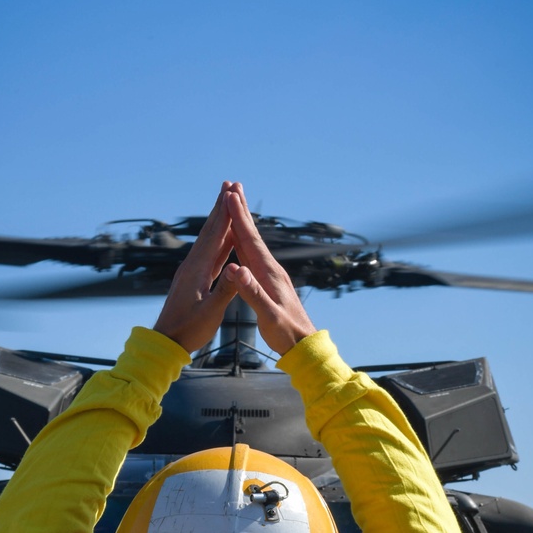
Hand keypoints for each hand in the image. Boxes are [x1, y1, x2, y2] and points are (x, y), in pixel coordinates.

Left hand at [153, 182, 239, 354]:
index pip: (214, 236)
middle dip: (221, 207)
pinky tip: (226, 238)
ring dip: (220, 221)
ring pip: (210, 241)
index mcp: (197, 270)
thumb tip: (241, 271)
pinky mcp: (194, 279)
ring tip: (229, 203)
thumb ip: (226, 291)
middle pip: (210, 231)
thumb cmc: (188, 330)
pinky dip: (220, 242)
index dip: (225, 213)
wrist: (167, 342)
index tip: (232, 192)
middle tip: (228, 185)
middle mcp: (193, 265)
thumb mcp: (210, 313)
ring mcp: (192, 271)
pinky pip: (210, 255)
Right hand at [221, 185, 315, 354]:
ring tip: (234, 206)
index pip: (251, 240)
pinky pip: (250, 257)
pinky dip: (242, 243)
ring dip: (242, 224)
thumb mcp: (268, 316)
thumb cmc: (285, 333)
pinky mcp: (267, 283)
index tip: (230, 197)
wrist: (302, 345)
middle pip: (252, 235)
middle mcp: (270, 269)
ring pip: (251, 244)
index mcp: (269, 274)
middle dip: (242, 212)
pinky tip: (238, 240)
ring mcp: (269, 275)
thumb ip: (251, 293)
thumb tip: (235, 269)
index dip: (239, 219)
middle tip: (233, 187)